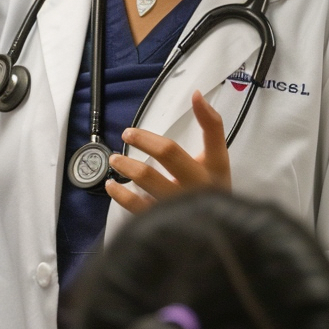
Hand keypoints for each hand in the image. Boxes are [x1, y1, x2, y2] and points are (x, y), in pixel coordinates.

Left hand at [105, 91, 230, 214]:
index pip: (209, 136)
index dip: (201, 115)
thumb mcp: (215, 161)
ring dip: (127, 165)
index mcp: (214, 169)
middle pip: (169, 153)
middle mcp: (199, 185)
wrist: (214, 234)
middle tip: (127, 134)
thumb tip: (196, 94)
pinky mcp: (165, 222)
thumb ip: (210, 128)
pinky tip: (113, 186)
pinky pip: (138, 206)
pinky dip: (121, 194)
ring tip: (115, 161)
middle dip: (144, 139)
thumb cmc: (211, 190)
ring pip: (149, 179)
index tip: (185, 100)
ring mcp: (181, 205)